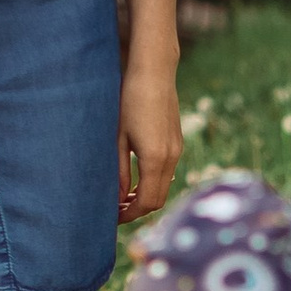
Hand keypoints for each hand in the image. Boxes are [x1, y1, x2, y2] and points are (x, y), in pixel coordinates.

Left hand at [118, 59, 182, 224]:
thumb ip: (119, 171)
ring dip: (146, 196)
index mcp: (155, 158)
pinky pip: (167, 173)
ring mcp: (177, 150)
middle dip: (138, 210)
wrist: (154, 72)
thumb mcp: (117, 138)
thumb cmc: (129, 101)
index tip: (112, 218)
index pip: (147, 202)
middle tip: (116, 211)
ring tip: (123, 197)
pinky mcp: (177, 142)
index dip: (130, 215)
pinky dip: (153, 183)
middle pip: (158, 199)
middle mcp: (171, 157)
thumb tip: (118, 199)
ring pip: (164, 187)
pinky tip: (136, 178)